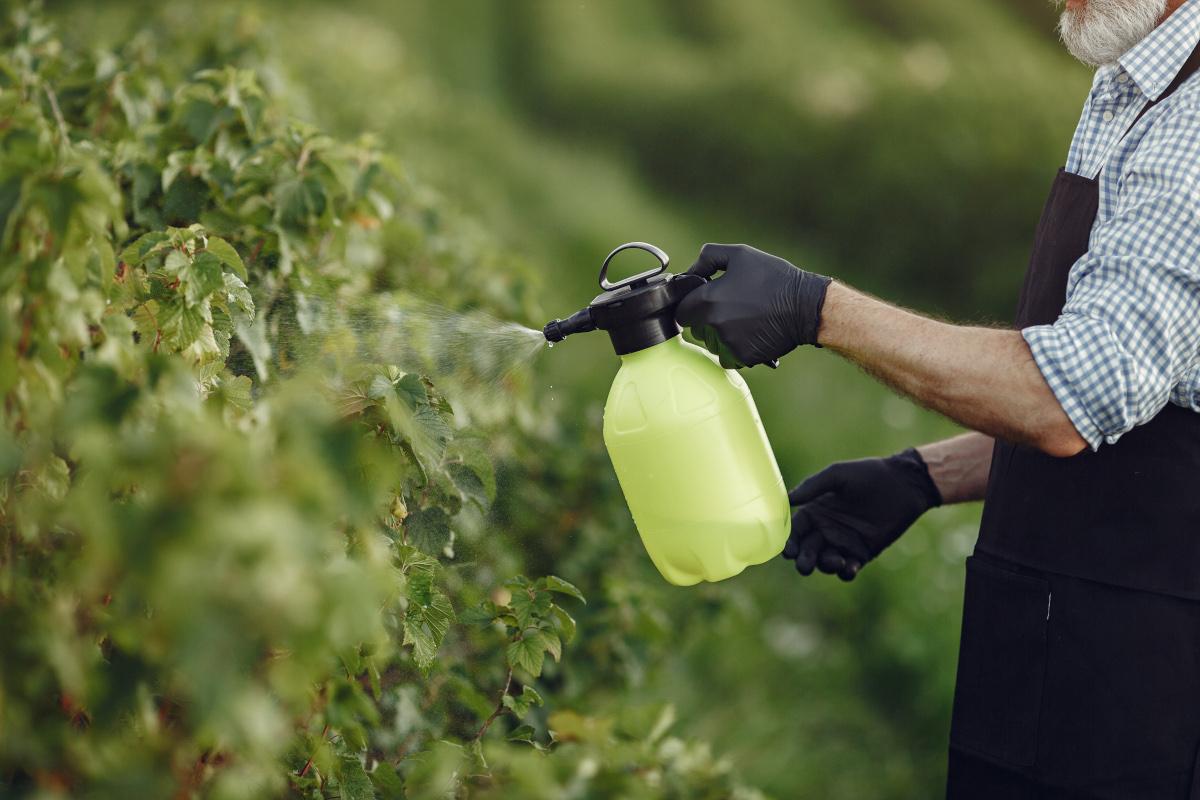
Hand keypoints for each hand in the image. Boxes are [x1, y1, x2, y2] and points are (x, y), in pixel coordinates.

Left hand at [675, 243, 831, 367]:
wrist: (805, 306)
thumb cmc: (774, 278)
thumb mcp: (740, 254)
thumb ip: (708, 257)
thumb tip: (689, 271)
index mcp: (708, 300)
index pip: (681, 311)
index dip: (691, 305)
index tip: (704, 300)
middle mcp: (714, 325)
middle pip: (696, 329)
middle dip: (706, 320)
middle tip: (730, 307)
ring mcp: (728, 344)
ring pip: (712, 344)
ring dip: (720, 335)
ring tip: (744, 320)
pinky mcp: (742, 357)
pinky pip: (728, 356)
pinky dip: (735, 348)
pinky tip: (751, 333)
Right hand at [783, 449, 941, 580]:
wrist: (903, 484)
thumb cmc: (869, 474)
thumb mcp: (838, 474)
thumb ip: (812, 486)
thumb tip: (787, 498)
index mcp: (816, 511)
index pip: (795, 531)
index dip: (789, 542)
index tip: (788, 551)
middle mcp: (826, 529)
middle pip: (807, 551)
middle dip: (803, 560)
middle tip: (805, 566)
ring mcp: (844, 543)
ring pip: (826, 562)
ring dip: (825, 566)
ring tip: (835, 560)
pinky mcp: (863, 553)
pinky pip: (849, 569)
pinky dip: (846, 572)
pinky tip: (849, 566)